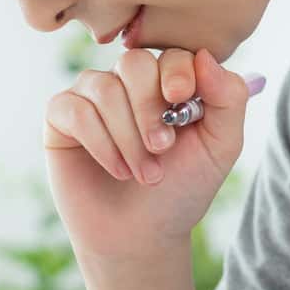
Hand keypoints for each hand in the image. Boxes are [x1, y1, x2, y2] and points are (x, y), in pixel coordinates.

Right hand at [41, 46, 264, 262]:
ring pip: (104, 88)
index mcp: (168, 80)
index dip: (176, 72)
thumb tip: (204, 55)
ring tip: (143, 173)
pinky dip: (99, 142)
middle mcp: (128, 81)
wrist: (141, 235)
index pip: (171, 53)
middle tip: (162, 149)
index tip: (180, 99)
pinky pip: (74, 108)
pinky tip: (117, 169)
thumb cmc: (181, 188)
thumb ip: (228, 98)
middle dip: (150, 110)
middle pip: (134, 63)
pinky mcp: (61, 116)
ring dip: (128, 136)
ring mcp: (92, 95)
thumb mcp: (220, 146)